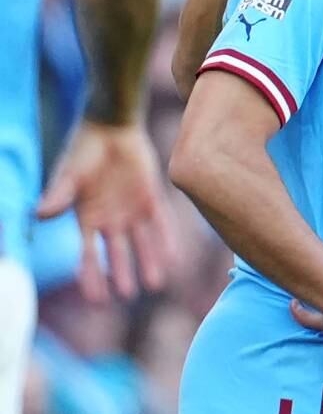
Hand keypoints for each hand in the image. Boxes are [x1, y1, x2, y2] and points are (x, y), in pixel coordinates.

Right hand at [36, 121, 177, 301]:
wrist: (112, 127)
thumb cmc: (84, 151)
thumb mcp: (70, 175)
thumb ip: (59, 195)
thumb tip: (40, 214)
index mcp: (87, 220)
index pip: (88, 256)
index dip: (92, 277)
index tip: (97, 300)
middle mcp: (111, 220)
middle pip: (117, 254)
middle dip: (122, 274)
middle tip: (129, 295)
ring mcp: (132, 210)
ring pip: (142, 243)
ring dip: (149, 262)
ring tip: (155, 284)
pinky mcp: (152, 197)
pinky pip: (161, 222)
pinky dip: (167, 239)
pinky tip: (174, 257)